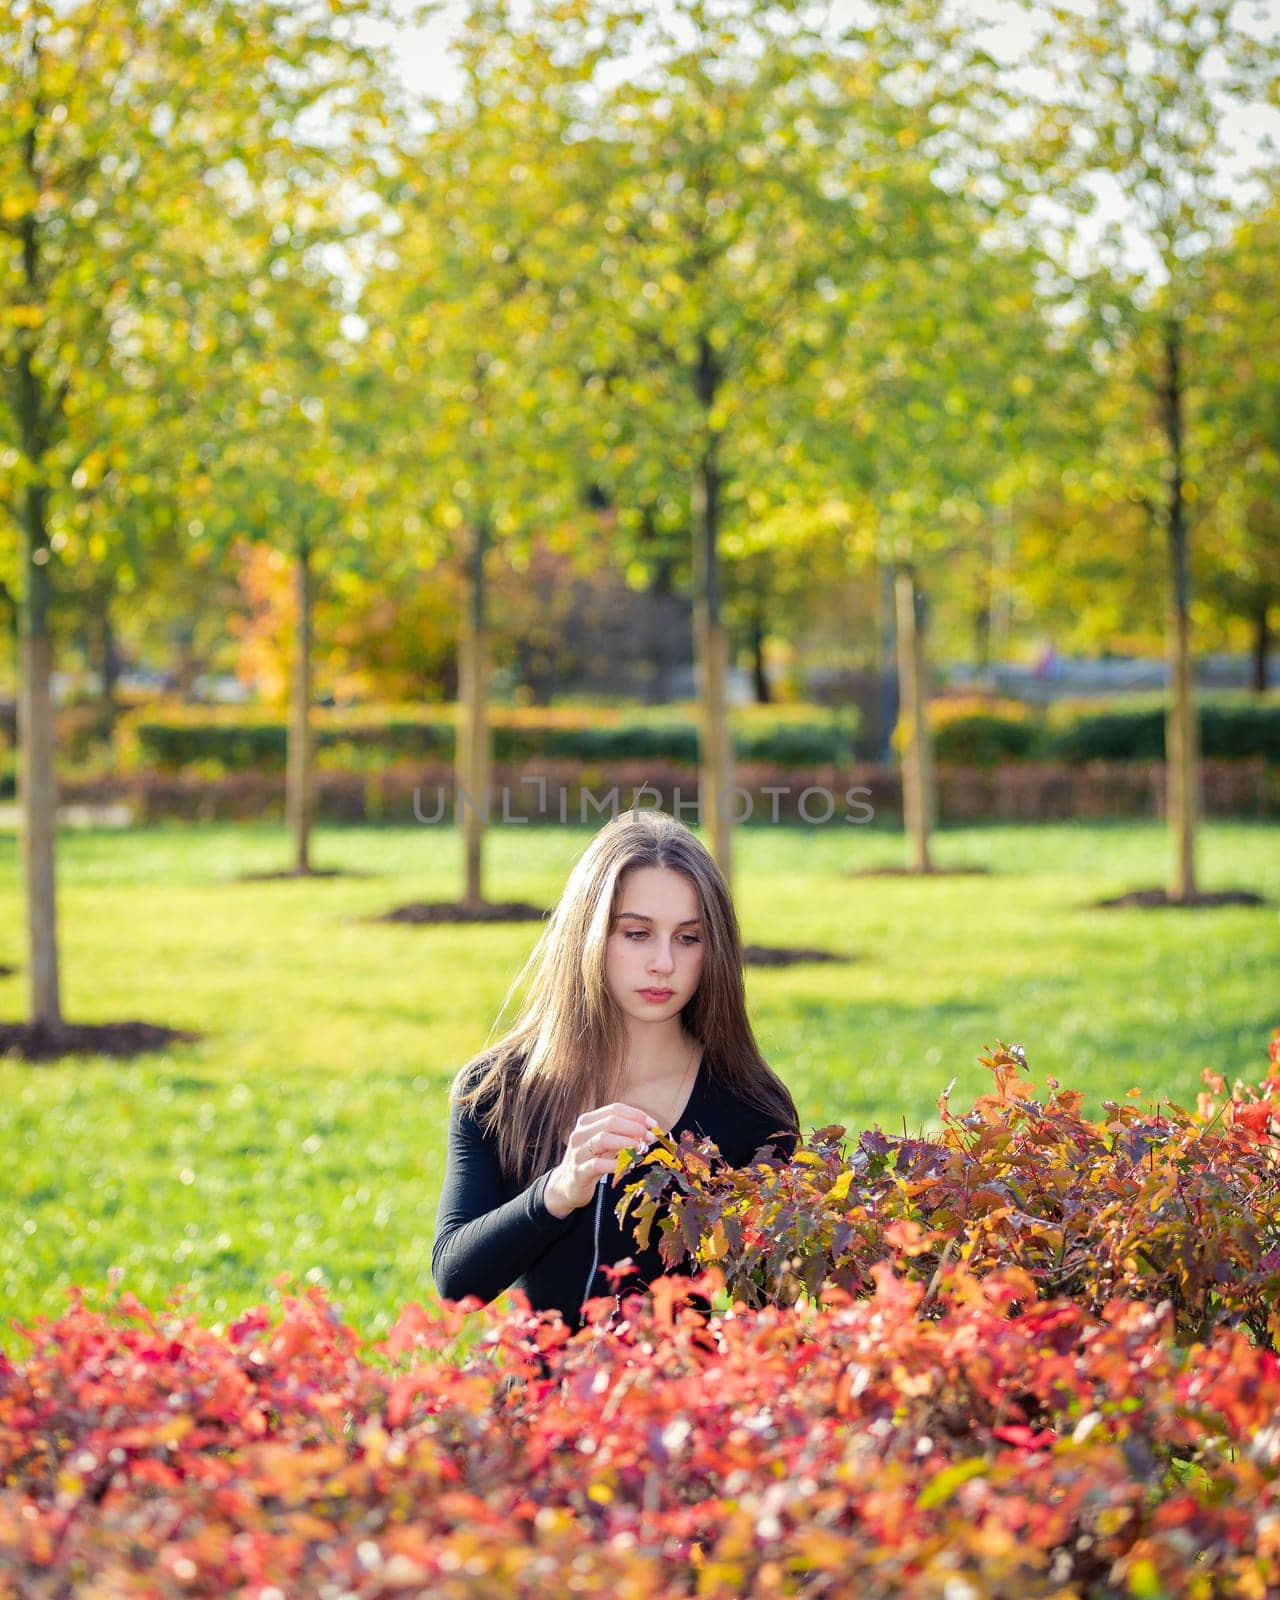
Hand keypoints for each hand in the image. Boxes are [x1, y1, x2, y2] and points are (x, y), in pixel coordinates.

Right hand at [543, 1102, 658, 1216]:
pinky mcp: (578, 1172)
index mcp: (587, 1121)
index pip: (615, 1109)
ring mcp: (577, 1152)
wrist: (567, 1185)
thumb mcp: (606, 1144)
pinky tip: (628, 1166)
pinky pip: (598, 1164)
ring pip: (603, 1138)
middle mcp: (580, 1133)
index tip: (653, 1125)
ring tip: (641, 1149)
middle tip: (650, 1138)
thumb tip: (649, 1129)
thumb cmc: (592, 1160)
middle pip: (611, 1121)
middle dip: (635, 1128)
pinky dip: (615, 1164)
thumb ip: (623, 1134)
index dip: (637, 1115)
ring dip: (627, 1142)